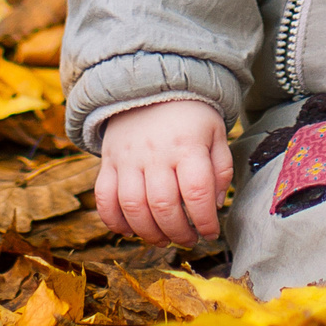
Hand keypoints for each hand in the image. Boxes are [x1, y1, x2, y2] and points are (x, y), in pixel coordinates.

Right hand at [96, 99, 232, 245]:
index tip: (211, 232)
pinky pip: (104, 198)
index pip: (196, 192)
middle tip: (188, 240)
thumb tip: (215, 206)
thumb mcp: (216, 134)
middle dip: (178, 232)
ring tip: (163, 239)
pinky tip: (131, 230)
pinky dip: (114, 221)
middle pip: (163, 205)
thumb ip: (220, 170)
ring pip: (132, 207)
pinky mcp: (109, 162)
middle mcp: (155, 153)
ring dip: (148, 233)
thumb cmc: (191, 116)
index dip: (204, 220)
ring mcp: (128, 158)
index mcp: (188, 146)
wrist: (152, 85)